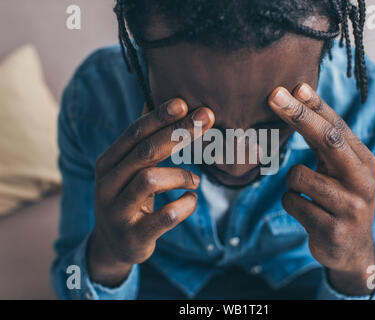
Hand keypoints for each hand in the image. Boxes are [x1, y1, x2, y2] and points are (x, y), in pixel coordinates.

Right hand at [88, 99, 214, 285]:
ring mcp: (118, 211)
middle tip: (207, 118)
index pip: (134, 133)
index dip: (159, 116)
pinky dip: (184, 205)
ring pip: (150, 180)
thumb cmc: (127, 197)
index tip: (183, 102)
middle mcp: (107, 184)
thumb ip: (140, 140)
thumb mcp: (127, 169)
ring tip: (195, 180)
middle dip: (178, 132)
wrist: (113, 245)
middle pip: (144, 152)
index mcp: (107, 163)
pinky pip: (165, 216)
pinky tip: (191, 200)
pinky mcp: (134, 235)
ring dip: (181, 175)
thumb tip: (152, 100)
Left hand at [268, 83, 374, 295]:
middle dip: (298, 115)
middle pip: (327, 140)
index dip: (315, 105)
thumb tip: (298, 100)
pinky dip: (291, 203)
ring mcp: (350, 206)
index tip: (293, 86)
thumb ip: (325, 144)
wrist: (353, 249)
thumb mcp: (340, 172)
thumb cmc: (340, 200)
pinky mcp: (333, 229)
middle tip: (273, 95)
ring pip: (298, 176)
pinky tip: (308, 213)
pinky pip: (292, 202)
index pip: (337, 127)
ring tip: (308, 196)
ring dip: (292, 183)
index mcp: (364, 162)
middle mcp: (362, 181)